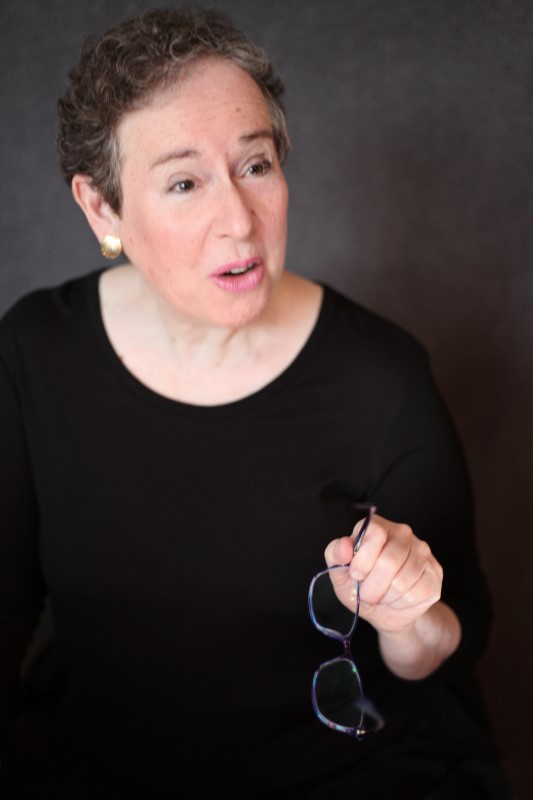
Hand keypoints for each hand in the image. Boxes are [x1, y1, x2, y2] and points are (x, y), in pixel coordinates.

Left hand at [324, 514, 442, 635]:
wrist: (385, 611)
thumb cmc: (360, 586)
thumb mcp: (340, 573)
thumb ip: (335, 554)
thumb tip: (344, 545)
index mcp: (378, 526)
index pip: (375, 532)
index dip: (363, 559)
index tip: (355, 575)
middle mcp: (403, 533)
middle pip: (389, 561)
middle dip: (372, 587)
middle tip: (367, 594)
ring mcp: (422, 552)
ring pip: (402, 581)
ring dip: (385, 597)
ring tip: (381, 596)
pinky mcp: (434, 573)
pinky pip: (416, 593)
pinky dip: (400, 603)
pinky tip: (397, 599)